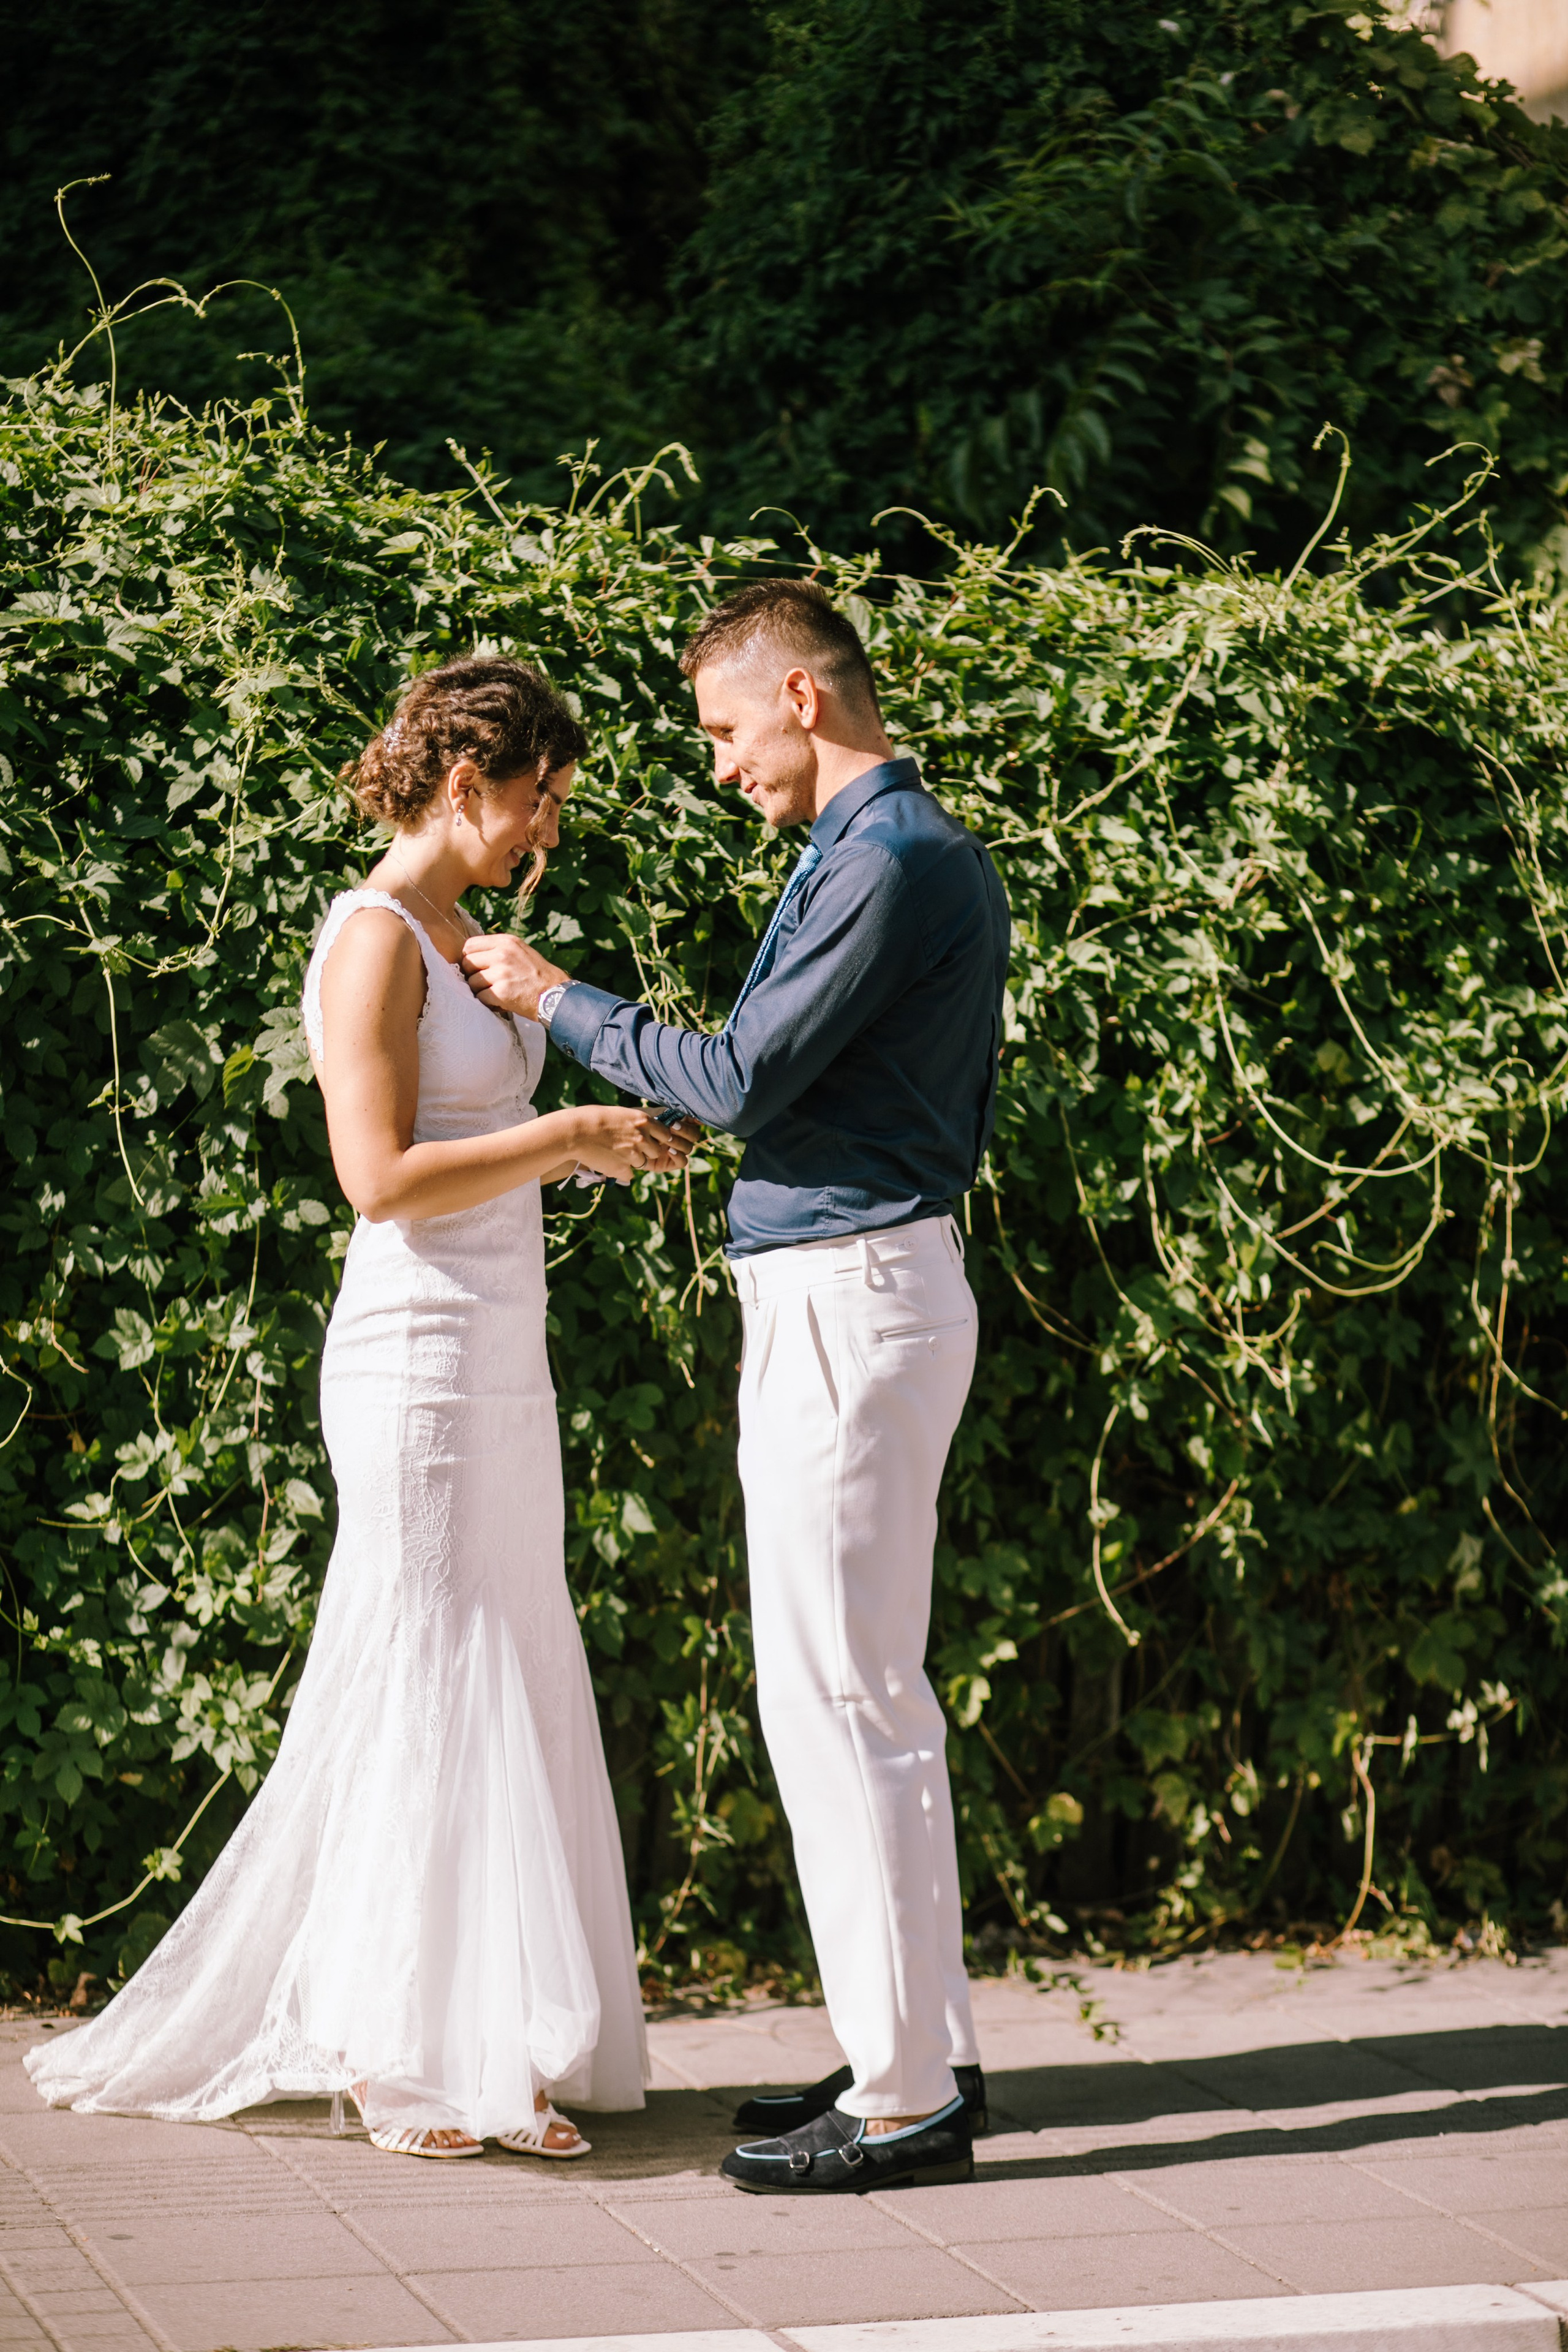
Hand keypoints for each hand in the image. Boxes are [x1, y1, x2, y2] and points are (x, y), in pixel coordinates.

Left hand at [461, 933, 569, 1019]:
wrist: (555, 995)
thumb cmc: (537, 975)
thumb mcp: (520, 951)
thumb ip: (498, 949)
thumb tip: (470, 955)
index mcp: (506, 942)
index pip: (470, 945)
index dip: (469, 957)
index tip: (477, 967)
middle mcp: (502, 954)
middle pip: (467, 963)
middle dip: (472, 975)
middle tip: (485, 983)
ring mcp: (501, 973)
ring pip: (472, 982)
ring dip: (480, 990)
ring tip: (495, 993)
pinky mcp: (501, 992)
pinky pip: (480, 997)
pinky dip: (488, 1003)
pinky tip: (500, 1002)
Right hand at [573, 1107, 694, 1185]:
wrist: (575, 1132)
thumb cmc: (592, 1118)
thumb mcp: (620, 1113)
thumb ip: (635, 1123)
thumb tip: (643, 1128)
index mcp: (643, 1121)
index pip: (665, 1134)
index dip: (657, 1139)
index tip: (650, 1140)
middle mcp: (642, 1138)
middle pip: (656, 1151)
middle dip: (646, 1152)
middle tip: (628, 1148)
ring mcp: (634, 1154)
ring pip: (642, 1164)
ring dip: (632, 1162)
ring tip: (613, 1153)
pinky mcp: (623, 1168)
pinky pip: (629, 1175)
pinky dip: (621, 1171)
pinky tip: (608, 1162)